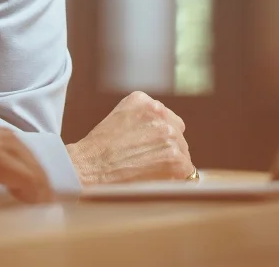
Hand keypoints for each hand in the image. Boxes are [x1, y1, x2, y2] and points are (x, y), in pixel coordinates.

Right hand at [66, 91, 194, 184]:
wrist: (89, 168)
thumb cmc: (98, 150)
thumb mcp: (119, 118)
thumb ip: (143, 119)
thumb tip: (167, 134)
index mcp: (143, 100)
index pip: (166, 117)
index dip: (157, 136)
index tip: (146, 146)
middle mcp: (159, 112)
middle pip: (177, 134)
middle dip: (166, 149)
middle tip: (145, 161)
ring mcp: (169, 134)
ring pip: (183, 153)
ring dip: (171, 164)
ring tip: (146, 171)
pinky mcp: (176, 158)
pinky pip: (188, 173)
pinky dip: (176, 179)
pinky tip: (156, 180)